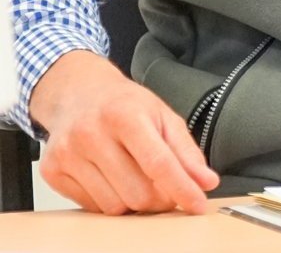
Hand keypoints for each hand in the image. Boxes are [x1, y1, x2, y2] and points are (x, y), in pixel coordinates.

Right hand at [30, 50, 218, 214]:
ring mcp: (69, 154)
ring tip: (137, 178)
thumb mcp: (162, 115)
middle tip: (166, 187)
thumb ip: (186, 150)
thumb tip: (206, 181)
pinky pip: (92, 208)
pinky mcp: (53, 171)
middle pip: (138, 192)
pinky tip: (113, 178)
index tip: (198, 204)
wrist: (78, 93)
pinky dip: (110, 201)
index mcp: (125, 114)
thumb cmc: (124, 104)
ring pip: (114, 206)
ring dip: (134, 202)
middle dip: (160, 198)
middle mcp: (92, 133)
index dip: (182, 188)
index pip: (158, 163)